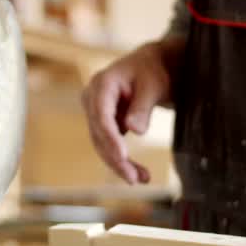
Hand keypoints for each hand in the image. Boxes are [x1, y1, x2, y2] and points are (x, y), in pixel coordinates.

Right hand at [80, 42, 172, 183]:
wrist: (150, 67)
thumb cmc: (152, 72)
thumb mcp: (153, 85)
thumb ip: (143, 106)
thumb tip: (135, 131)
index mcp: (102, 83)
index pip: (102, 115)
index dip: (110, 138)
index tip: (123, 157)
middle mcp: (92, 98)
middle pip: (99, 134)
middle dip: (116, 159)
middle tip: (135, 179)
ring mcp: (94, 111)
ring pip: (101, 144)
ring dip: (120, 164)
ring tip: (143, 179)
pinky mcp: (102, 123)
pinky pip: (108, 144)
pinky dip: (122, 160)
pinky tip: (140, 173)